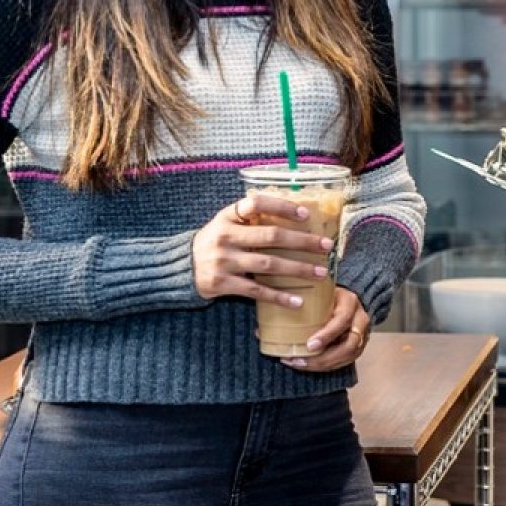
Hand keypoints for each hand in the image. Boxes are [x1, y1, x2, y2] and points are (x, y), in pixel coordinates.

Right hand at [191, 194, 334, 305]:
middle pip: (271, 236)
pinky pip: (256, 290)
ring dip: (298, 269)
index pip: (256, 204)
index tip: (306, 214)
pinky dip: (278, 297)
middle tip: (327, 245)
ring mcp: (223, 261)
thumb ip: (251, 219)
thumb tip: (296, 214)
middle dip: (302, 241)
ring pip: (268, 264)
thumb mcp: (225, 223)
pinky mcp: (222, 284)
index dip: (282, 207)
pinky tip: (298, 301)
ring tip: (321, 273)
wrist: (179, 268)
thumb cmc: (214, 242)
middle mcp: (225, 236)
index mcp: (227, 216)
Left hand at [282, 287, 370, 371]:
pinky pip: (345, 361)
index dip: (327, 335)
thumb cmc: (324, 296)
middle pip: (350, 344)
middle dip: (325, 357)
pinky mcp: (358, 346)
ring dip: (323, 364)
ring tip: (299, 364)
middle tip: (300, 361)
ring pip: (349, 356)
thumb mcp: (318, 293)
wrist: (341, 299)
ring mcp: (362, 334)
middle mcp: (360, 319)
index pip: (342, 320)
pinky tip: (307, 365)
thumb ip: (305, 303)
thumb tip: (270, 321)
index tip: (309, 345)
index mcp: (350, 302)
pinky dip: (326, 366)